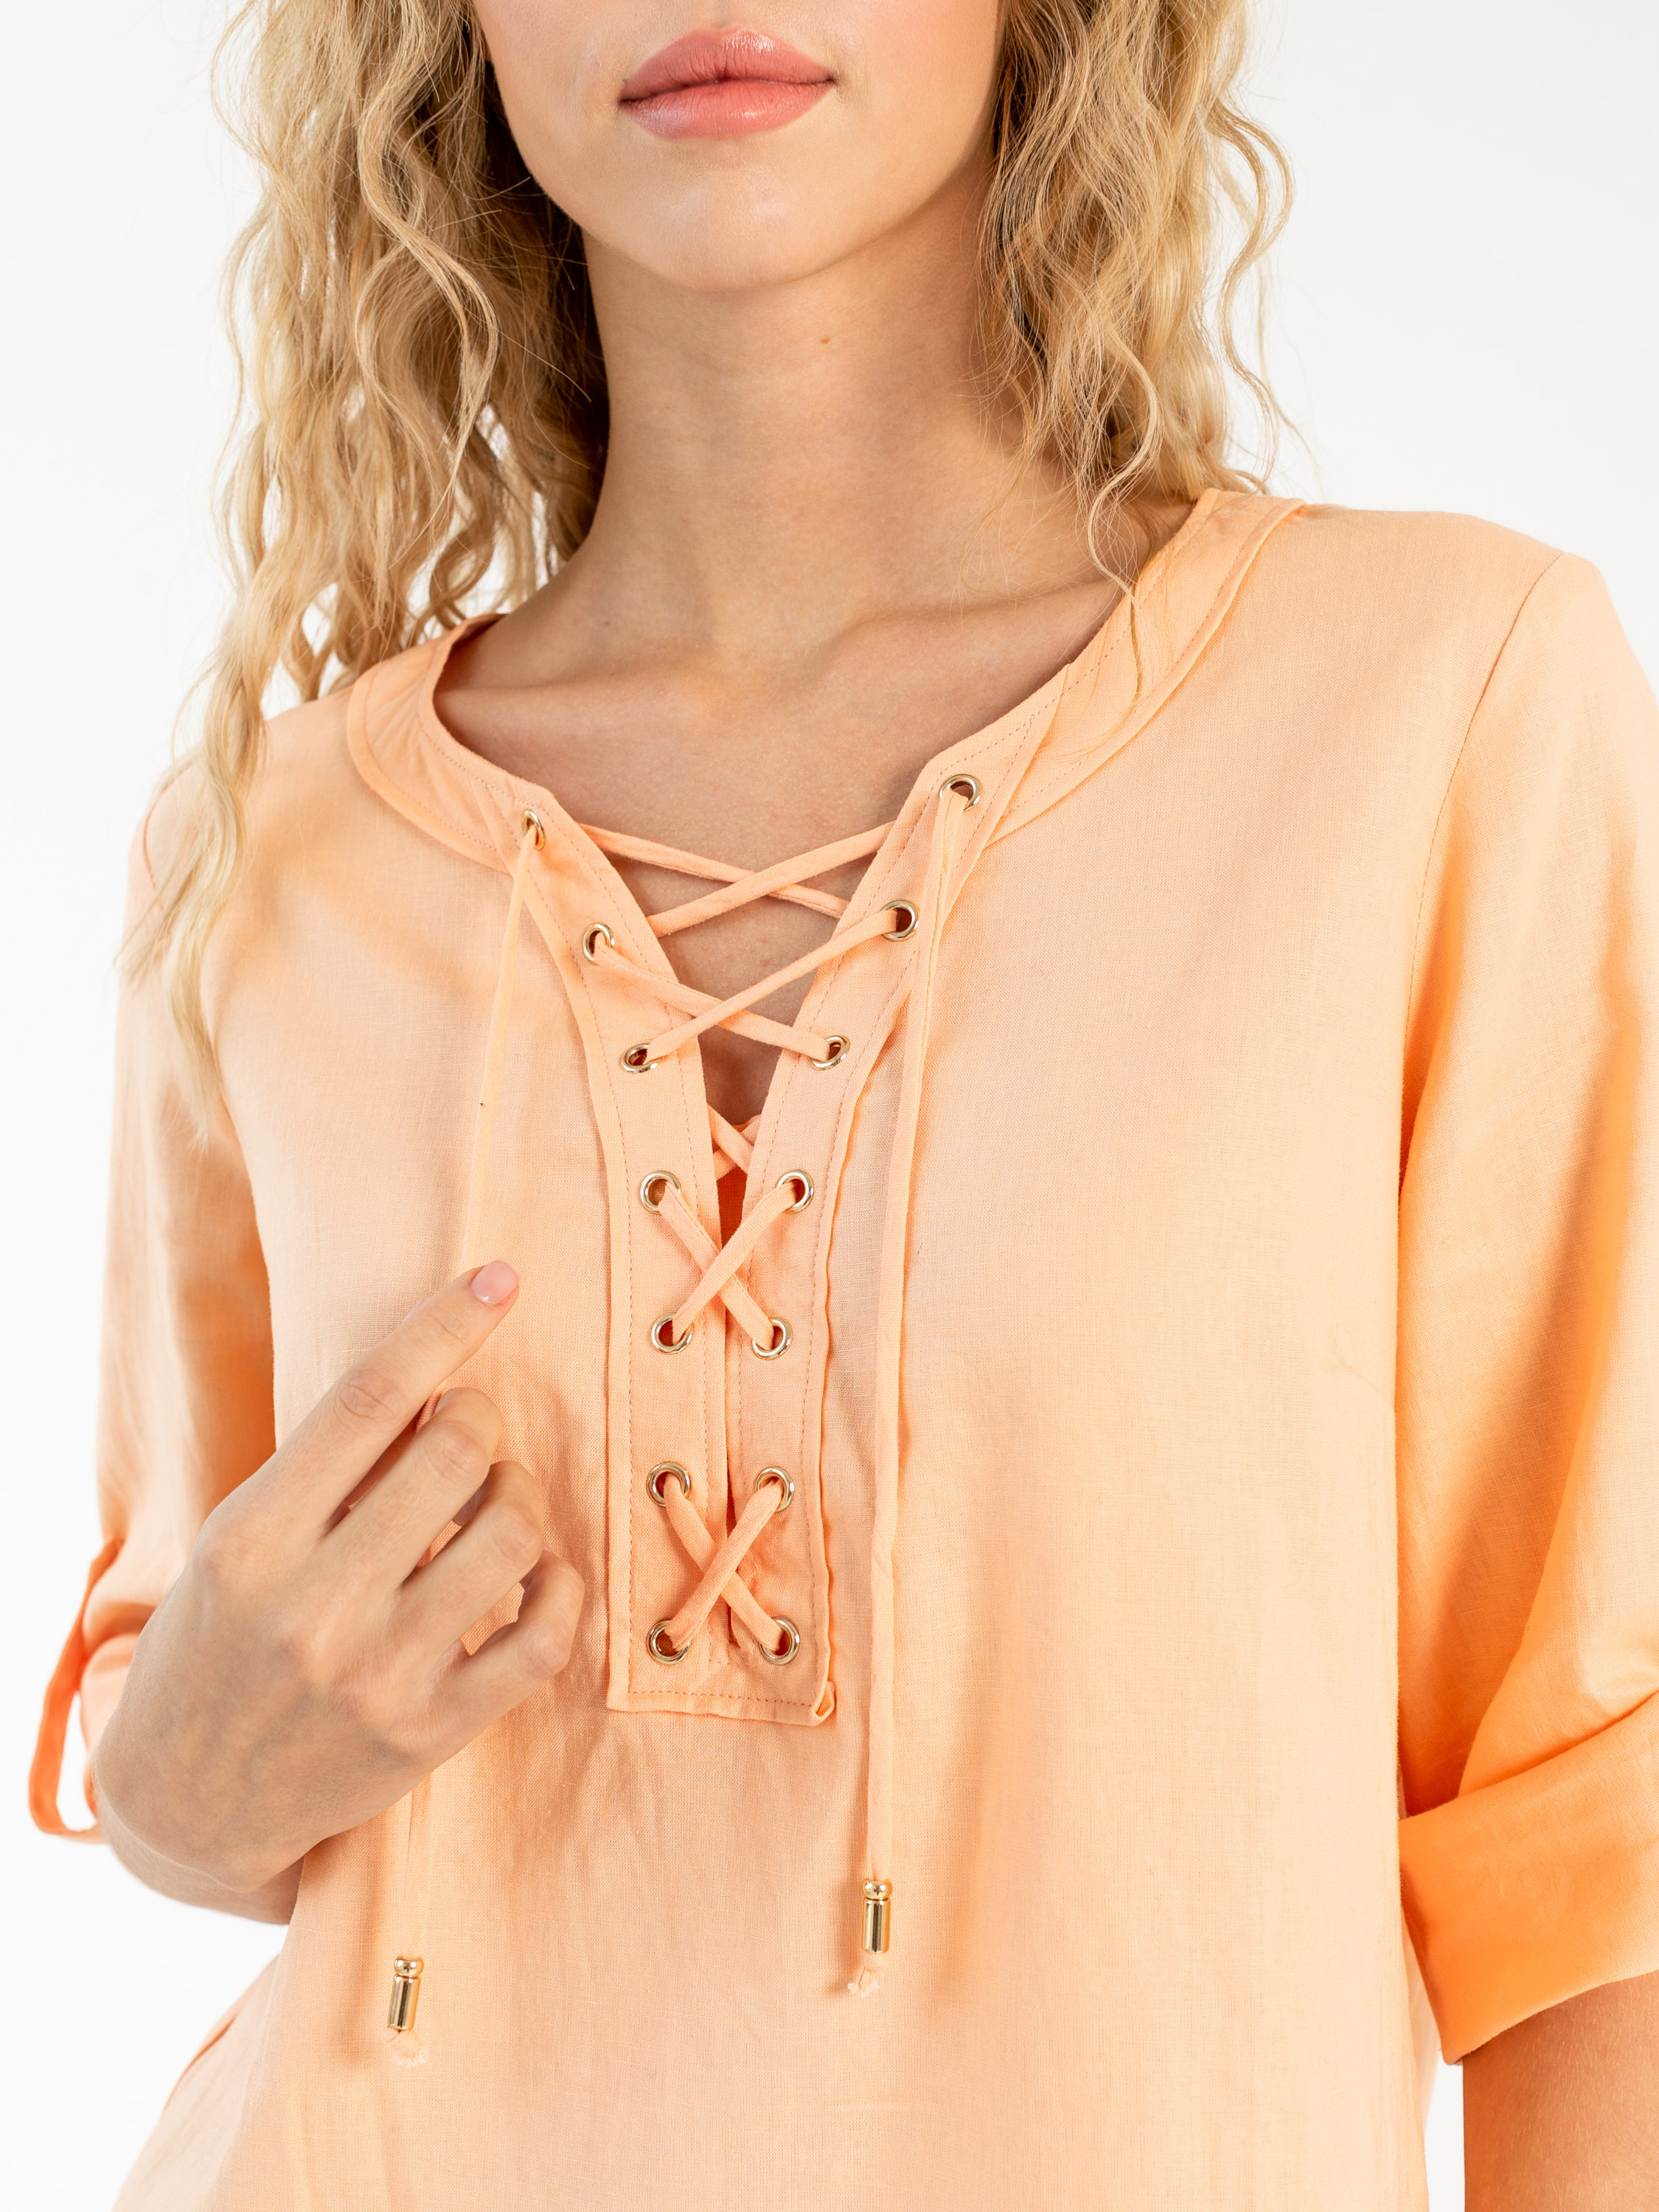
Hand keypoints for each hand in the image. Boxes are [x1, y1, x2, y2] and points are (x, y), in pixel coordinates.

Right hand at [95, 1262, 582, 1893]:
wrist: (189, 1802)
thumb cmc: (220, 1641)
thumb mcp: (238, 1543)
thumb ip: (325, 1472)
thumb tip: (437, 1375)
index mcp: (250, 1541)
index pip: (368, 1401)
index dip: (444, 1326)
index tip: (499, 1278)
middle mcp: (312, 1607)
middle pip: (454, 1454)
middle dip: (479, 1418)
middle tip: (467, 1431)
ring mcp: (376, 1676)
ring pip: (510, 1534)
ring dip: (519, 1494)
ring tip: (494, 1501)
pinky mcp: (429, 1735)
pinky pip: (540, 1637)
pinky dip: (558, 1586)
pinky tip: (535, 1572)